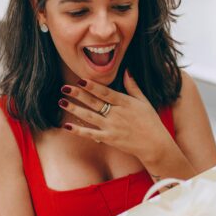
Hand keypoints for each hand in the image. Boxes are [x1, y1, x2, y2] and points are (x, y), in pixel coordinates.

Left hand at [59, 70, 173, 163]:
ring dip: (74, 109)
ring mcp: (112, 127)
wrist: (154, 144)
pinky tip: (66, 126)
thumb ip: (133, 86)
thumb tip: (126, 70)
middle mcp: (116, 114)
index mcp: (125, 102)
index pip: (105, 92)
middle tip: (64, 87)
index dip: (92, 86)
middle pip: (94, 102)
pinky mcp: (109, 138)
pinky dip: (78, 130)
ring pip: (89, 116)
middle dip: (78, 94)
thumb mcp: (144, 101)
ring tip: (61, 102)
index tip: (80, 80)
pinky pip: (91, 134)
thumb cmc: (150, 121)